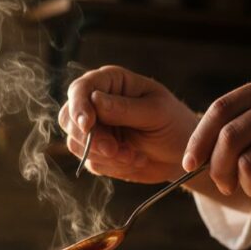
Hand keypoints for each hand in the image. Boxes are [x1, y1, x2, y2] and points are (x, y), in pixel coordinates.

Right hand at [59, 65, 198, 183]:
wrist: (181, 153)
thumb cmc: (173, 123)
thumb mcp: (156, 112)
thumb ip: (125, 108)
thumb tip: (95, 100)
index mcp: (110, 82)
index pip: (80, 90)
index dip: (78, 107)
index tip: (86, 125)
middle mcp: (96, 103)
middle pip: (69, 118)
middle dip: (91, 139)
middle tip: (115, 150)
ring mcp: (94, 129)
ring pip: (76, 143)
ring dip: (105, 155)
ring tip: (134, 156)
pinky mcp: (96, 152)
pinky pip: (91, 162)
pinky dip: (113, 166)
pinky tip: (135, 161)